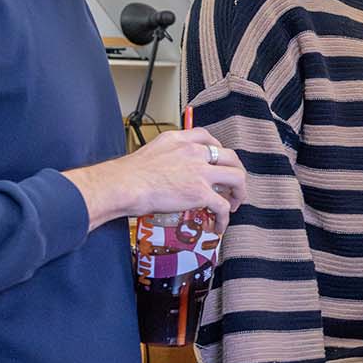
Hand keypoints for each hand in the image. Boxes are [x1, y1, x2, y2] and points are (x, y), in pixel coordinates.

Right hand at [63, 128, 246, 234]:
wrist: (123, 186)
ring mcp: (200, 172)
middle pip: (230, 156)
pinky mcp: (200, 193)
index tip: (218, 162)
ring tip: (234, 204)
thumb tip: (169, 172)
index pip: (207, 137)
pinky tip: (218, 226)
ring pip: (236, 178)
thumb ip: (166, 157)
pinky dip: (225, 218)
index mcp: (179, 140)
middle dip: (236, 171)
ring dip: (239, 192)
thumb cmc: (127, 175)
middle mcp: (194, 152)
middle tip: (233, 185)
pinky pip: (223, 206)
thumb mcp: (150, 153)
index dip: (218, 150)